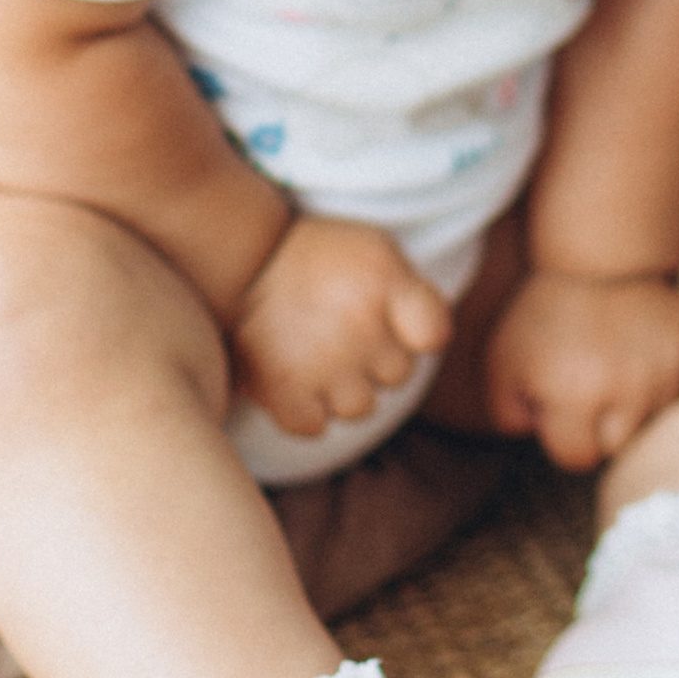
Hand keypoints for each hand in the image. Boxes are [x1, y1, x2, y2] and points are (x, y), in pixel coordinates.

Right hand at [230, 213, 449, 441]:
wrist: (245, 256)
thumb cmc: (321, 257)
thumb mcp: (378, 252)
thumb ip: (414, 294)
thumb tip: (433, 344)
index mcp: (386, 282)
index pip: (434, 334)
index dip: (418, 334)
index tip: (394, 319)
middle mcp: (360, 324)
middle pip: (398, 376)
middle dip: (376, 359)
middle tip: (341, 331)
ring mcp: (322, 361)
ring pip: (359, 408)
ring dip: (341, 390)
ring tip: (317, 355)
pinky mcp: (282, 387)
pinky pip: (312, 426)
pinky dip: (303, 412)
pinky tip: (294, 379)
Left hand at [484, 270, 678, 471]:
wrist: (589, 252)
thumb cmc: (544, 312)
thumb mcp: (501, 363)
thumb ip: (509, 415)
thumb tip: (540, 435)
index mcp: (574, 395)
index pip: (574, 457)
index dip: (560, 434)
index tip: (557, 403)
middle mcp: (626, 389)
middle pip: (619, 446)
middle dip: (600, 425)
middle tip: (590, 384)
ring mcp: (667, 366)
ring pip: (661, 418)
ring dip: (643, 404)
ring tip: (623, 366)